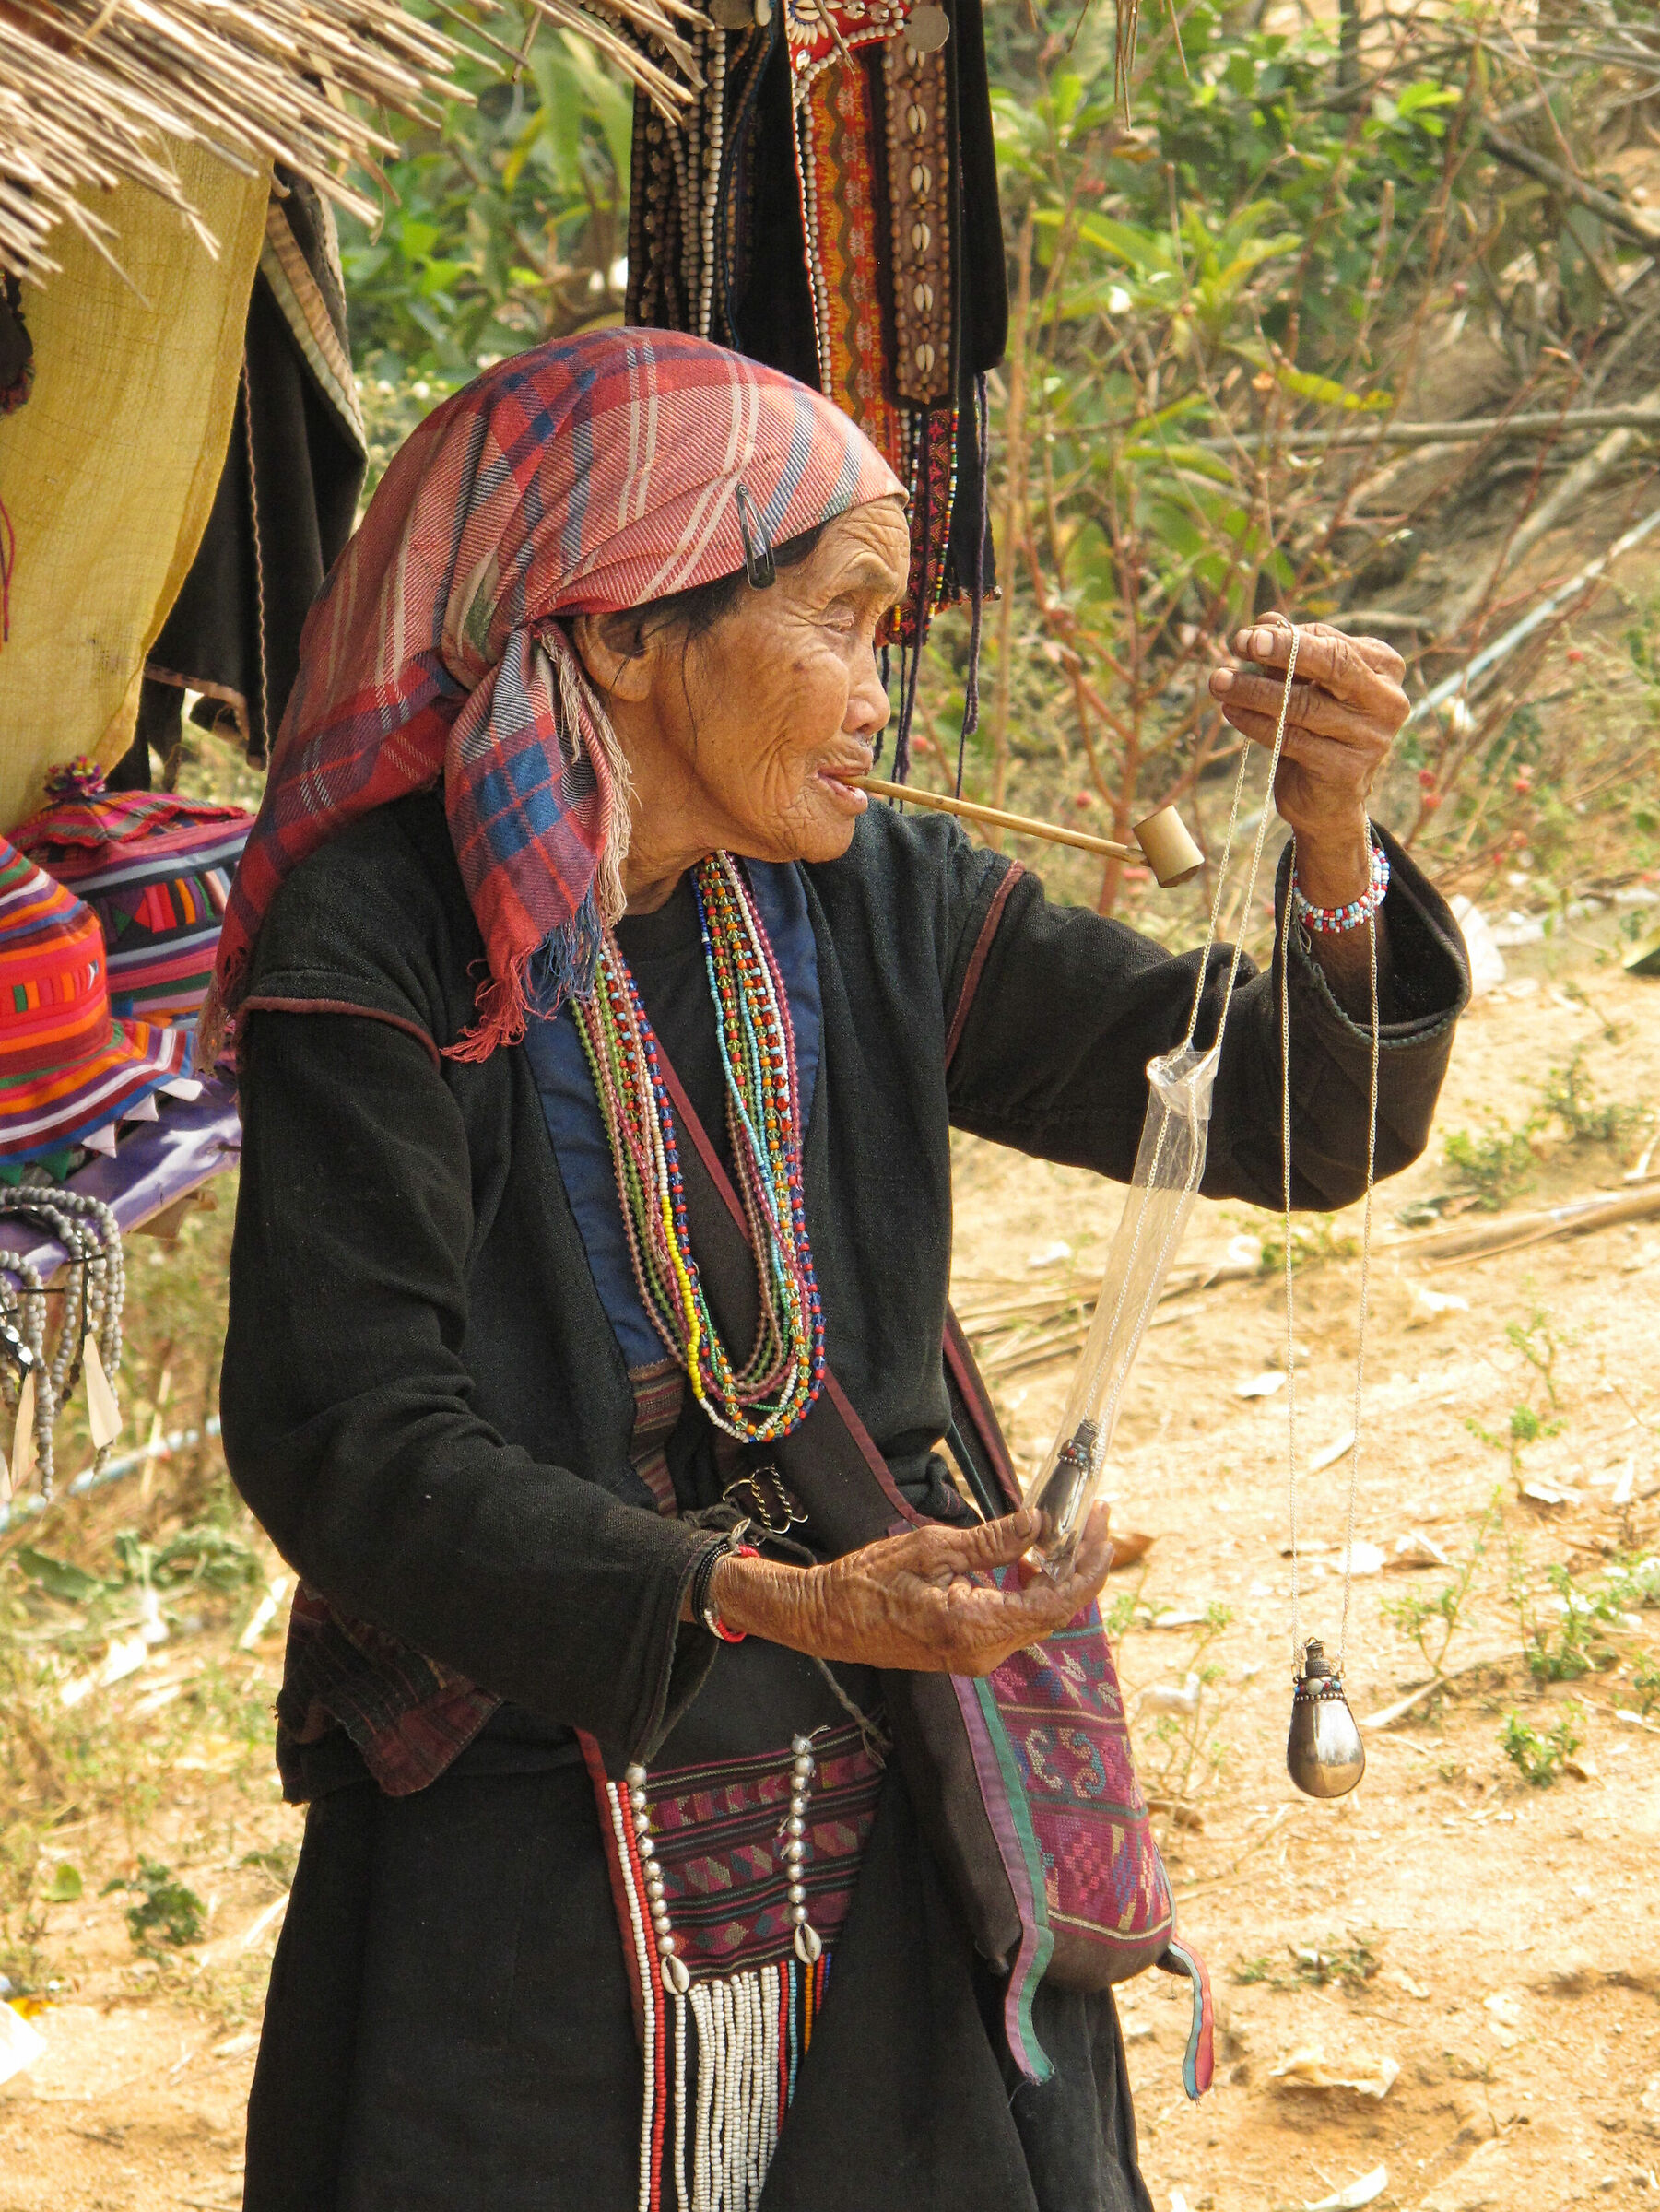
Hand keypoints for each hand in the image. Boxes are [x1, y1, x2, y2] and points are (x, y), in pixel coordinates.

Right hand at [708, 1503, 1115, 1675]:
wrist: (828, 1619)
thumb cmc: (868, 1580)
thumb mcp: (932, 1546)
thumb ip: (992, 1540)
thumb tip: (1038, 1523)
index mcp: (975, 1627)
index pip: (1055, 1602)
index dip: (1086, 1565)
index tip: (1101, 1526)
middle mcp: (984, 1652)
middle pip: (1055, 1611)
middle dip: (1080, 1565)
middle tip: (1096, 1519)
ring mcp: (978, 1656)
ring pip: (1039, 1616)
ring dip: (1059, 1575)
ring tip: (1072, 1531)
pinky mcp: (970, 1650)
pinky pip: (1017, 1619)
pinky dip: (1033, 1589)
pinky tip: (1033, 1558)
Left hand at [1207, 613, 1407, 905]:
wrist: (1327, 800)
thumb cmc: (1317, 731)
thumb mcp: (1306, 687)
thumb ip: (1291, 655)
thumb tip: (1265, 619)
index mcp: (1383, 669)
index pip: (1333, 644)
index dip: (1288, 637)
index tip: (1246, 635)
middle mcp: (1387, 701)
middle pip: (1332, 666)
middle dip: (1282, 651)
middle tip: (1239, 642)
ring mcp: (1371, 738)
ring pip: (1304, 705)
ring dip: (1254, 690)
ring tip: (1219, 681)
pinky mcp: (1347, 770)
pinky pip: (1292, 739)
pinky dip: (1256, 723)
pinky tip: (1231, 712)